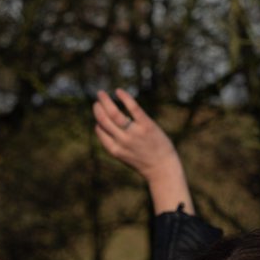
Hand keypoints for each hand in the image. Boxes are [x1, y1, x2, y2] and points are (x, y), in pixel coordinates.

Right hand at [93, 88, 193, 214]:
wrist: (162, 169)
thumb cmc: (145, 162)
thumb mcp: (125, 157)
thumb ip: (116, 144)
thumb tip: (108, 128)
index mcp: (114, 150)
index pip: (100, 130)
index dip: (98, 121)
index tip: (100, 116)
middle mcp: (122, 140)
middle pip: (104, 120)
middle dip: (98, 108)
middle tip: (98, 100)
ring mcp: (134, 133)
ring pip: (114, 113)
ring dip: (105, 101)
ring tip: (101, 94)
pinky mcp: (146, 125)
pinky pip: (133, 108)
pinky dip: (124, 98)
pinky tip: (118, 91)